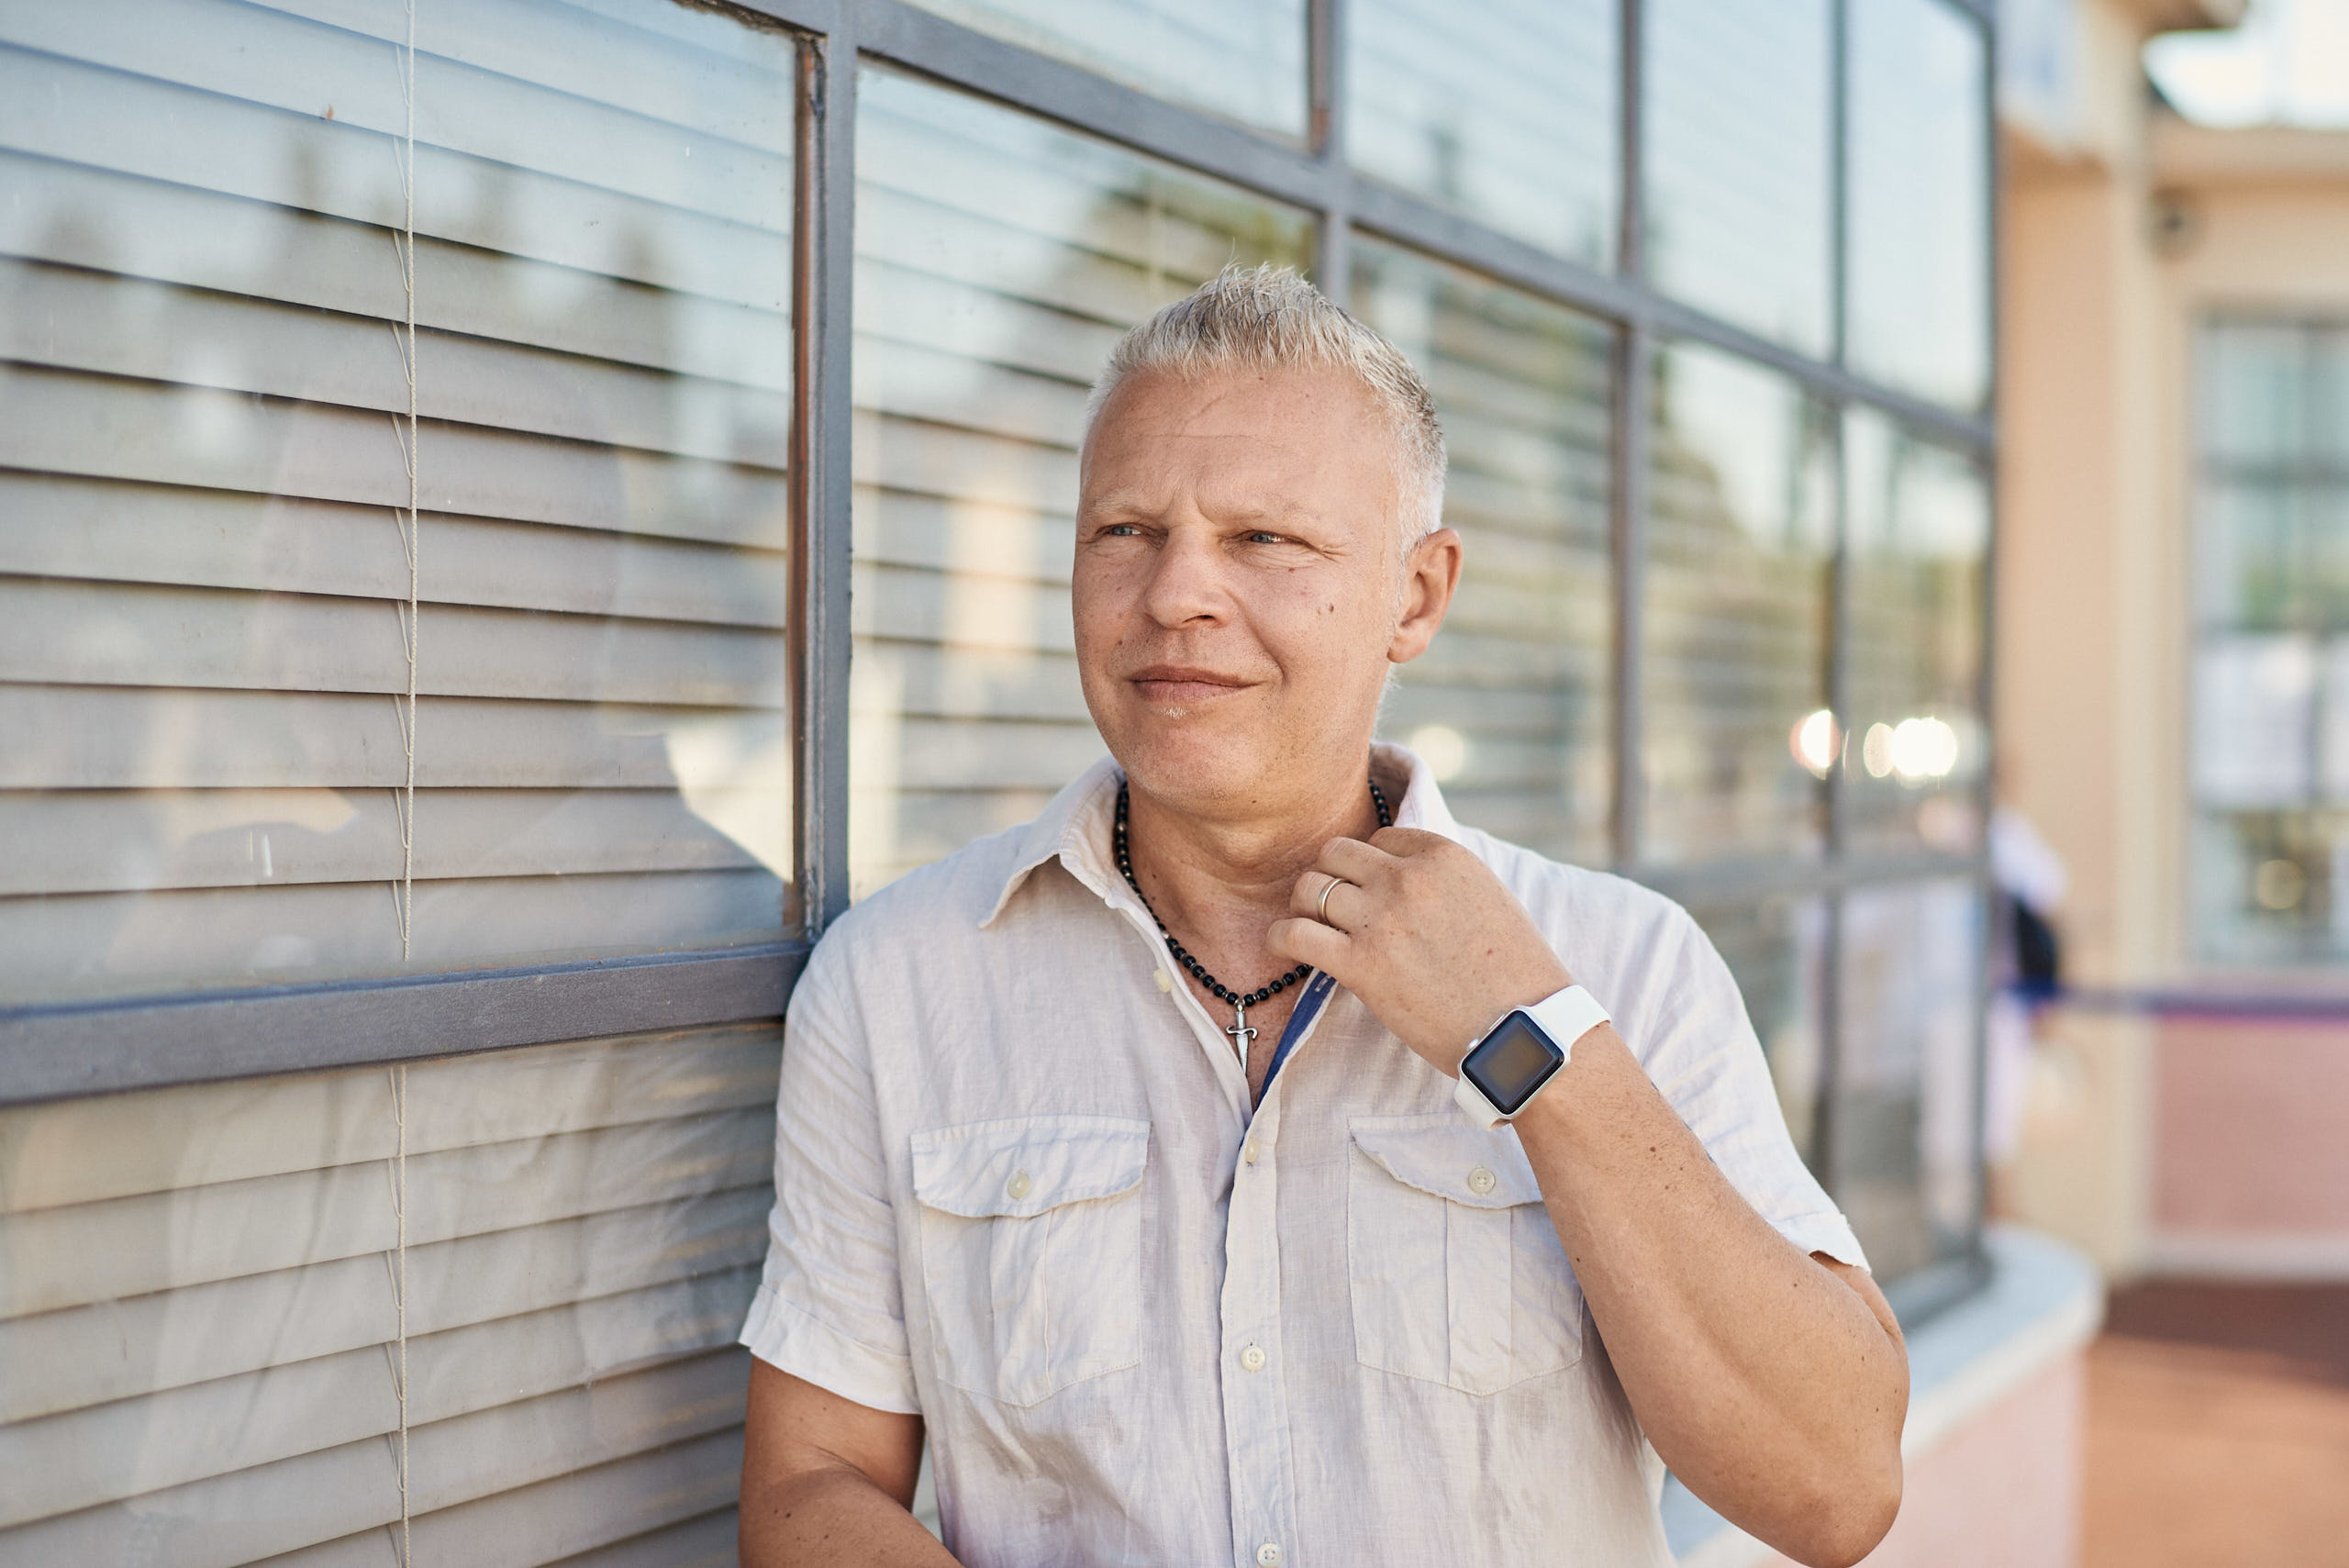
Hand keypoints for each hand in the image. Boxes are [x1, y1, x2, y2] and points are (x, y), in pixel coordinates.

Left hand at [1266, 828, 1572, 1075]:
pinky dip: (1281, 938)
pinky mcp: (1360, 964)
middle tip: (1333, 909)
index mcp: (1444, 855)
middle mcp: (1408, 877)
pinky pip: (1295, 933)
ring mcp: (1381, 918)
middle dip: (1331, 877)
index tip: (1371, 892)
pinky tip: (1287, 947)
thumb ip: (1443, 880)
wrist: (1526, 1032)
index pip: (1381, 837)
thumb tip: (1402, 874)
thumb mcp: (1490, 899)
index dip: (1370, 866)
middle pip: (1336, 854)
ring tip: (1312, 929)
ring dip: (1304, 907)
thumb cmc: (1515, 975)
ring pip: (1310, 887)